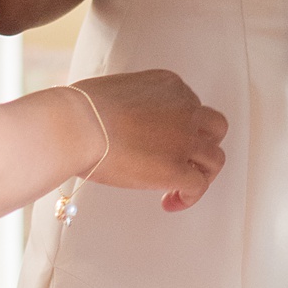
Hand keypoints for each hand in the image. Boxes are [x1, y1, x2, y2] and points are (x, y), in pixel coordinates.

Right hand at [74, 70, 227, 211]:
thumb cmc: (78, 110)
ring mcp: (184, 138)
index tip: (163, 143)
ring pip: (214, 158)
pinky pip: (198, 186)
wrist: (74, 125)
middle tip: (185, 163)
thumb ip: (130, 107)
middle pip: (214, 128)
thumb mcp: (115, 93)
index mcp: (169, 85)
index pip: (190, 106)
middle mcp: (185, 107)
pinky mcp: (176, 168)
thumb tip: (122, 127)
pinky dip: (189, 197)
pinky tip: (169, 202)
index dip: (181, 128)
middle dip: (203, 146)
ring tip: (179, 188)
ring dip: (201, 174)